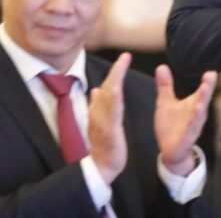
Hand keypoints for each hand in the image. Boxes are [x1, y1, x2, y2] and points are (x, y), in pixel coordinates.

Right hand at [89, 53, 130, 183]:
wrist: (101, 165)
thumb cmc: (103, 143)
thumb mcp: (101, 121)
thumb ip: (97, 105)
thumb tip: (95, 89)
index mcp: (99, 109)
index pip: (107, 86)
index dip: (115, 71)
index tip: (124, 57)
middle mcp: (99, 112)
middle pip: (107, 87)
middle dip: (116, 70)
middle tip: (125, 55)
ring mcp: (102, 120)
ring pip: (108, 97)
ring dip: (114, 80)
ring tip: (121, 66)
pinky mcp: (109, 130)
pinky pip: (111, 113)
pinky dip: (113, 100)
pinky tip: (117, 90)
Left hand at [155, 67, 216, 176]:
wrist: (171, 150)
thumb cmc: (172, 125)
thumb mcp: (166, 103)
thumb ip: (165, 86)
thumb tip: (162, 66)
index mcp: (194, 104)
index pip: (202, 91)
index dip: (207, 82)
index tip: (211, 72)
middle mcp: (197, 114)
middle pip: (203, 100)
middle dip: (207, 90)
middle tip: (210, 77)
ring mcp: (193, 127)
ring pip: (199, 116)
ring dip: (201, 107)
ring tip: (202, 97)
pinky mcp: (187, 138)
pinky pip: (190, 131)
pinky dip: (192, 124)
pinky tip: (194, 117)